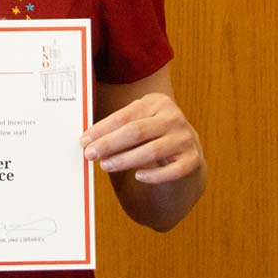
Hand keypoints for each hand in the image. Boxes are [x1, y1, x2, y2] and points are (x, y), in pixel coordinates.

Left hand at [80, 92, 201, 183]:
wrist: (185, 147)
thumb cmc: (152, 133)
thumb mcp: (139, 120)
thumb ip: (117, 126)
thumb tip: (88, 139)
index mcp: (158, 102)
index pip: (124, 116)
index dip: (102, 129)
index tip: (84, 140)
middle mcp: (174, 118)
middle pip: (136, 132)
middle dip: (109, 144)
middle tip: (90, 154)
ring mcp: (185, 139)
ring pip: (151, 151)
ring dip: (124, 160)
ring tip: (105, 165)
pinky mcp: (192, 160)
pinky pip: (171, 171)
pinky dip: (154, 175)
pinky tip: (138, 176)